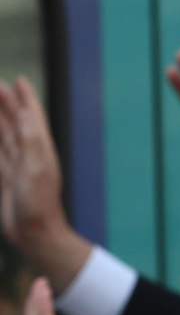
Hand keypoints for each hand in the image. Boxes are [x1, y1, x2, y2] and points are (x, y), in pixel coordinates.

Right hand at [0, 77, 88, 287]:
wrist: (35, 234)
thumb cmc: (39, 203)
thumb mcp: (36, 168)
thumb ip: (31, 139)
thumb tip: (25, 112)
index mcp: (41, 150)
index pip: (32, 117)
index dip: (26, 98)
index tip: (19, 80)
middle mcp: (30, 155)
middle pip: (15, 123)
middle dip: (6, 103)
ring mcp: (17, 167)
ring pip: (3, 136)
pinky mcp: (6, 180)